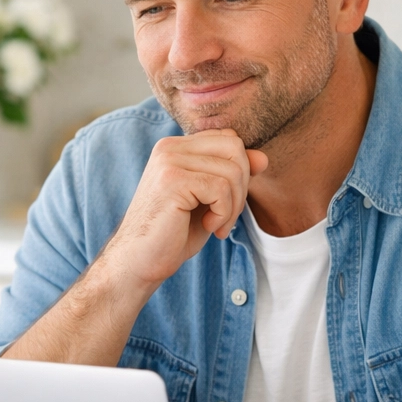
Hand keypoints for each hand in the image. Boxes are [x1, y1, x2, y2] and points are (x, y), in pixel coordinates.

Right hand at [95, 129, 268, 290]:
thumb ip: (233, 176)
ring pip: (233, 170)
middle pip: (235, 148)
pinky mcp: (172, 179)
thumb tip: (263, 157)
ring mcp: (169, 161)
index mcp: (176, 147)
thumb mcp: (210, 201)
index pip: (229, 140)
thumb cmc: (173, 234)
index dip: (240, 172)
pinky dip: (224, 213)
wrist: (139, 262)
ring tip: (216, 225)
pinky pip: (221, 188)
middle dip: (241, 187)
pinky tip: (208, 226)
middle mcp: (170, 147)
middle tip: (225, 217)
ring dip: (233, 206)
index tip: (226, 204)